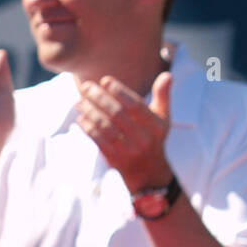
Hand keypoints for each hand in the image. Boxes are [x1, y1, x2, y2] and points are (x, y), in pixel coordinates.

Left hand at [77, 72, 172, 191]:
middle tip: (86, 86)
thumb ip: (163, 95)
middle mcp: (143, 138)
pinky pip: (98, 140)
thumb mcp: (162, 118)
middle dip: (100, 98)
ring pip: (105, 127)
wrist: (148, 172)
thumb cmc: (153, 138)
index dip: (120, 92)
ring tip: (80, 100)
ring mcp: (128, 150)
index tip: (105, 80)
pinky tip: (81, 117)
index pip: (136, 105)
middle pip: (118, 114)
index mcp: (156, 126)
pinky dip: (88, 128)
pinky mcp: (115, 159)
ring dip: (90, 112)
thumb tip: (167, 74)